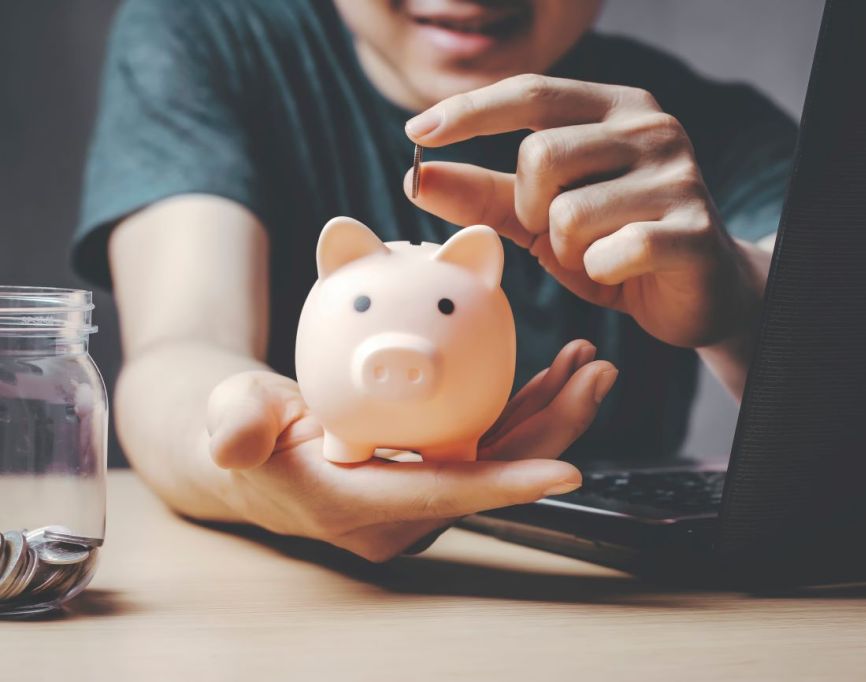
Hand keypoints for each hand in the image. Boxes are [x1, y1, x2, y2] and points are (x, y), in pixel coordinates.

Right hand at [205, 340, 616, 561]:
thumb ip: (234, 427)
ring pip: (498, 457)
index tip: (569, 470)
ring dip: (549, 414)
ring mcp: (417, 492)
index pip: (442, 495)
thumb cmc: (240, 426)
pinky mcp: (426, 470)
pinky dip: (520, 408)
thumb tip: (235, 442)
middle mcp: (397, 510)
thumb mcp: (230, 419)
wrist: (246, 447)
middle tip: (598, 376)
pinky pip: (484, 443)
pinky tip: (551, 374)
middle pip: (490, 474)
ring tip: (588, 366)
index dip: (506, 484)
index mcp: (355, 503)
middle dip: (553, 432)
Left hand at [405, 74, 765, 348]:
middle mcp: (651, 128)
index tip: (415, 132)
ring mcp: (678, 176)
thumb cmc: (612, 242)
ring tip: (595, 253)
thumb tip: (416, 176)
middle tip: (555, 231)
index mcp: (614, 109)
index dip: (469, 111)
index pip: (531, 91)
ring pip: (569, 213)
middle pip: (540, 155)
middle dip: (528, 208)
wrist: (698, 290)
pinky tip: (622, 272)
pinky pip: (612, 251)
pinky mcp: (692, 229)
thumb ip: (484, 193)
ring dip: (565, 249)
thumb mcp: (540, 217)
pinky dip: (599, 272)